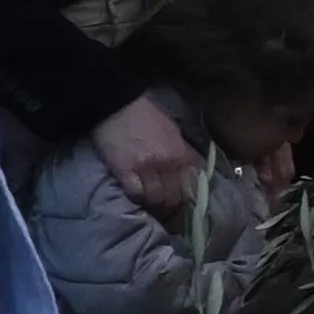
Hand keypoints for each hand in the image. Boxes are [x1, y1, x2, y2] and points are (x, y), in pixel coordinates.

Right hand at [92, 95, 200, 212]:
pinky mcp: (125, 170)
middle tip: (166, 209)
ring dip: (155, 204)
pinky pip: (135, 193)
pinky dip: (137, 199)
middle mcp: (169, 163)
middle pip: (176, 196)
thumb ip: (183, 153)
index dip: (190, 198)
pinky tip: (135, 197)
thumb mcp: (174, 132)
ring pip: (157, 199)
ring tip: (150, 204)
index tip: (184, 204)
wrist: (118, 104)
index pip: (194, 184)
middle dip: (173, 205)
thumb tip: (191, 172)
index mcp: (183, 153)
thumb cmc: (147, 115)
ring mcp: (147, 168)